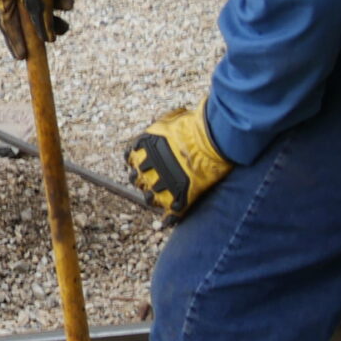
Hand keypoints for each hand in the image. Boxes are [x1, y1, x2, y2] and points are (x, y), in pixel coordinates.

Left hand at [127, 104, 234, 218]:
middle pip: (136, 179)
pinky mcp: (178, 196)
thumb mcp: (172, 118)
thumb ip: (164, 123)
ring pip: (149, 198)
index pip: (129, 158)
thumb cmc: (194, 124)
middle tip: (151, 181)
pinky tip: (168, 221)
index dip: (135, 163)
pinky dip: (170, 219)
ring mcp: (161, 183)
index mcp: (144, 147)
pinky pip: (171, 213)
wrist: (210, 138)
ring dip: (153, 198)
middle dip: (142, 180)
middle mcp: (147, 166)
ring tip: (160, 197)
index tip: (140, 165)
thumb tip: (166, 123)